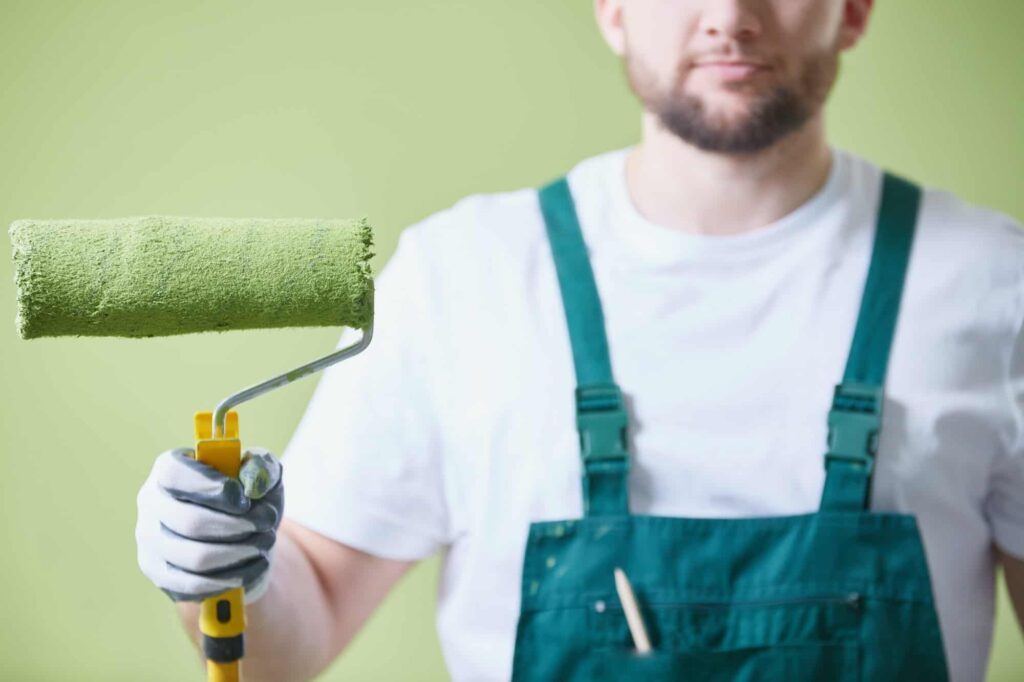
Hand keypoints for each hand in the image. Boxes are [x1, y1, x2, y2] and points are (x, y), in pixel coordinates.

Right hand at [136, 446, 283, 602]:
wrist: (240, 536)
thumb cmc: (247, 498)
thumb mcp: (262, 475)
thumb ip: (262, 467)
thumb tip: (254, 481)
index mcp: (169, 468)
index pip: (175, 475)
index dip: (212, 488)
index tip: (244, 499)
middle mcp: (151, 502)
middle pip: (190, 521)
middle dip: (238, 526)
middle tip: (267, 523)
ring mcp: (150, 540)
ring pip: (196, 557)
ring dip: (240, 552)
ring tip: (264, 543)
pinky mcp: (159, 573)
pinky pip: (195, 584)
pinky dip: (233, 577)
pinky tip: (254, 565)